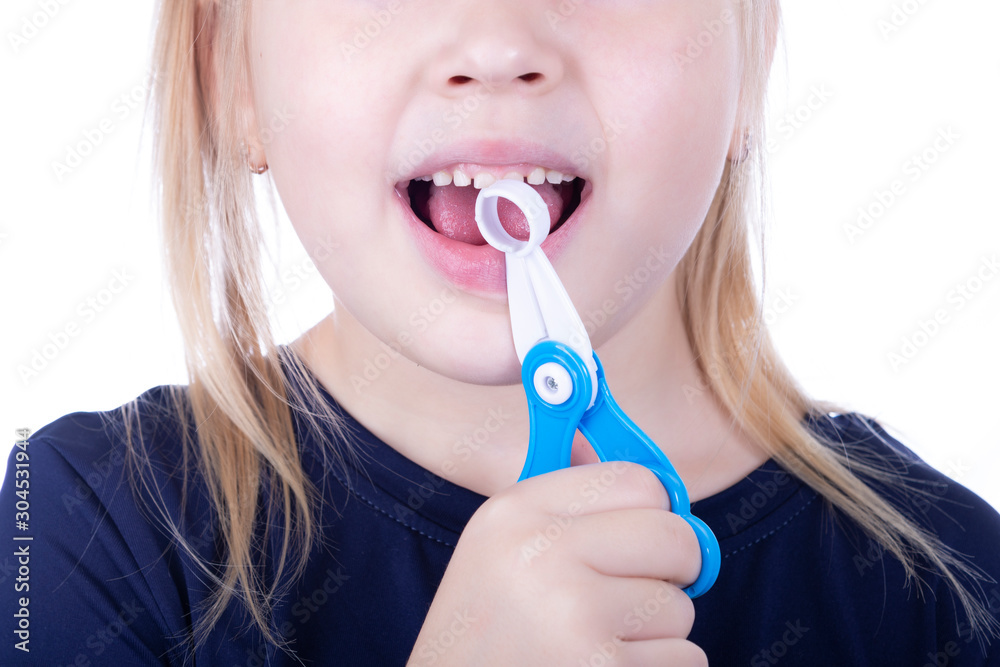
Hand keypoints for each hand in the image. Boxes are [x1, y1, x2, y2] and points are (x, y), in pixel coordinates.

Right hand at [407, 461, 707, 665]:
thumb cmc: (484, 636)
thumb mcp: (498, 549)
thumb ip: (568, 511)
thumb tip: (659, 487)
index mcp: (516, 511)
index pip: (638, 482)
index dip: (652, 516)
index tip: (640, 544)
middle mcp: (542, 553)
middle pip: (674, 538)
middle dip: (673, 572)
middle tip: (634, 598)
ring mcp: (574, 616)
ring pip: (680, 607)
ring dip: (655, 634)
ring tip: (595, 645)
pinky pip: (685, 659)